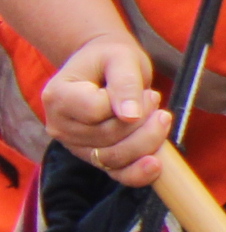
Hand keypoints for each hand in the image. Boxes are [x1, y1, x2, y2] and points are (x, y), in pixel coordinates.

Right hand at [41, 33, 162, 183]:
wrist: (106, 68)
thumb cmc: (112, 59)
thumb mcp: (121, 58)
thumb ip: (125, 84)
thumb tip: (131, 116)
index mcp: (58, 96)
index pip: (96, 112)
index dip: (126, 103)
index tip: (144, 91)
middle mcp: (59, 125)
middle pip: (107, 138)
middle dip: (143, 122)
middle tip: (155, 99)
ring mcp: (75, 145)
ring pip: (115, 158)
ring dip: (148, 140)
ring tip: (160, 117)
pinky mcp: (93, 157)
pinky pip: (116, 174)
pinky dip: (138, 172)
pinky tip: (157, 164)